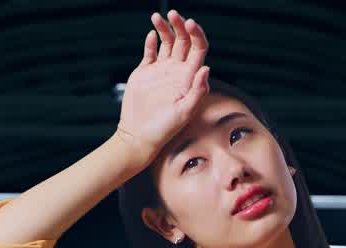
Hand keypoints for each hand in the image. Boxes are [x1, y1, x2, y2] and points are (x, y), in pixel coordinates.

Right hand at [115, 9, 210, 164]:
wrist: (138, 136)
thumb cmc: (164, 129)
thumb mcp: (184, 112)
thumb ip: (197, 91)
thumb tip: (206, 68)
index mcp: (189, 77)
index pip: (198, 48)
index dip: (196, 34)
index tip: (188, 23)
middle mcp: (177, 71)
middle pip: (183, 40)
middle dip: (179, 24)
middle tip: (172, 14)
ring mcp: (161, 71)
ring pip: (166, 42)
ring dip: (164, 28)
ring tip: (156, 17)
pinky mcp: (144, 73)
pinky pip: (150, 52)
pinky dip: (150, 42)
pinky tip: (150, 34)